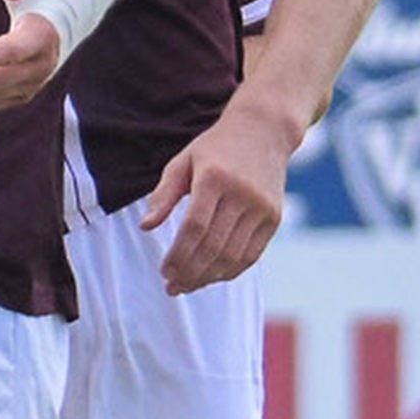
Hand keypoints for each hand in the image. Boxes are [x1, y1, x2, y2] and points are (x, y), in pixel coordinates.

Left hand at [143, 98, 299, 293]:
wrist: (264, 131)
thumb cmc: (216, 148)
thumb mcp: (183, 161)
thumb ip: (163, 194)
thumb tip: (146, 226)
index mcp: (215, 177)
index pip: (195, 227)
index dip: (178, 254)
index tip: (164, 272)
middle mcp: (242, 193)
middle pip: (214, 246)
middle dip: (190, 272)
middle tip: (172, 287)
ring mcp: (262, 207)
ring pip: (234, 255)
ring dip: (209, 277)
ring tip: (188, 285)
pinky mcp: (274, 217)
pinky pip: (252, 254)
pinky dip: (231, 271)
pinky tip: (212, 277)